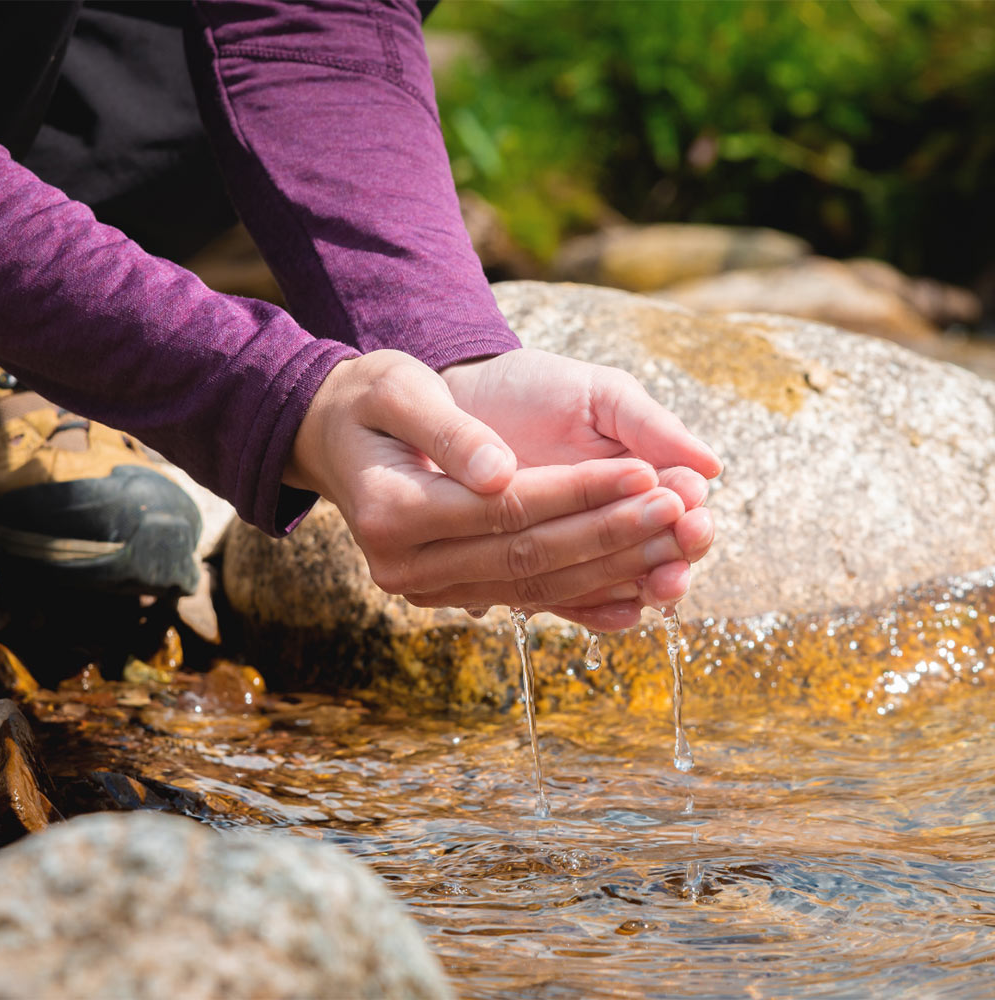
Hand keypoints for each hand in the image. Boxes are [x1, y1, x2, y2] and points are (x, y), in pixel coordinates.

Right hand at [283, 350, 691, 627]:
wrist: (337, 438)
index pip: (509, 508)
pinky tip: (638, 599)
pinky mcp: (450, 591)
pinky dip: (584, 601)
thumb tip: (500, 474)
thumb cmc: (372, 400)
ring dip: (613, 568)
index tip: (649, 473)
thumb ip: (450, 430)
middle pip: (530, 556)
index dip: (582, 493)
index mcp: (393, 511)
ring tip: (677, 544)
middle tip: (683, 510)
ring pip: (536, 586)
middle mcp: (407, 565)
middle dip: (613, 534)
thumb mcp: (399, 389)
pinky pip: (526, 601)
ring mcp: (427, 587)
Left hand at [442, 349, 721, 617]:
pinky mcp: (532, 570)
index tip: (694, 510)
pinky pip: (568, 599)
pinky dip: (597, 609)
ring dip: (646, 586)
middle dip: (677, 554)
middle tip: (684, 546)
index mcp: (640, 479)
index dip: (691, 514)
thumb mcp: (598, 396)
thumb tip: (711, 466)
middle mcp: (613, 521)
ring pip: (621, 583)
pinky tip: (620, 612)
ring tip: (658, 584)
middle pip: (659, 555)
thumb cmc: (536, 389)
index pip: (679, 510)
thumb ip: (650, 426)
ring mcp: (574, 548)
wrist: (463, 400)